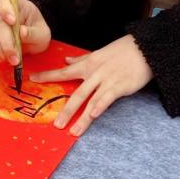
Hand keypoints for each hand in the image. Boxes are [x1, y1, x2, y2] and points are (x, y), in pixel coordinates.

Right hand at [0, 0, 50, 64]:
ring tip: (14, 62)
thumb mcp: (43, 34)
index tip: (12, 21)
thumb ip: (33, 33)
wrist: (35, 42)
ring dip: (2, 51)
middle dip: (7, 43)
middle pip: (0, 25)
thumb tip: (22, 32)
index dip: (5, 9)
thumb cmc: (40, 33)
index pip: (5, 0)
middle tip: (15, 58)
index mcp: (19, 6)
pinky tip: (7, 59)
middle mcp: (5, 15)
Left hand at [32, 35, 152, 135]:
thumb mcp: (100, 52)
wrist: (146, 47)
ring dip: (82, 117)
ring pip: (91, 101)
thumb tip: (67, 61)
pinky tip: (93, 116)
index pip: (64, 72)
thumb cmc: (123, 50)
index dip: (48, 76)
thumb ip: (82, 59)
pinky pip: (107, 98)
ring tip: (73, 131)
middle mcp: (95, 73)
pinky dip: (100, 106)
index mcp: (88, 64)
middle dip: (66, 110)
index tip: (33, 79)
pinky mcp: (120, 86)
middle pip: (77, 94)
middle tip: (56, 125)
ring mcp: (107, 80)